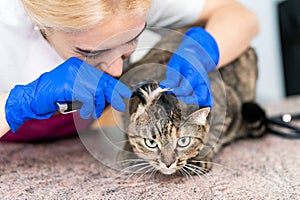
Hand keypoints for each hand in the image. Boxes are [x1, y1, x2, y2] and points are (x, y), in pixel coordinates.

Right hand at [5, 57, 131, 131]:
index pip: (102, 75)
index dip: (115, 86)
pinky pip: (86, 97)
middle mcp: (76, 67)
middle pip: (102, 83)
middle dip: (112, 96)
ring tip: (91, 112)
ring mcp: (72, 74)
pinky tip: (85, 112)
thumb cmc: (54, 94)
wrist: (33, 97)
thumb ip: (89, 86)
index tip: (125, 93)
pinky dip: (88, 107)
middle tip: (120, 105)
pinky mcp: (68, 84)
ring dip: (97, 105)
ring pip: (96, 91)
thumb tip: (108, 93)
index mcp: (79, 65)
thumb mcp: (75, 87)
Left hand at [160, 27, 218, 107]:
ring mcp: (206, 87)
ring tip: (183, 99)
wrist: (195, 56)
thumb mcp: (175, 64)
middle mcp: (203, 81)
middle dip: (186, 100)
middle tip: (177, 96)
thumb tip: (164, 86)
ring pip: (206, 101)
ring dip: (194, 103)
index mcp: (194, 73)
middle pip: (200, 97)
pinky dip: (202, 106)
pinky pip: (208, 101)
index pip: (185, 89)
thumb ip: (172, 77)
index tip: (169, 91)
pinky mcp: (207, 91)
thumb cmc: (184, 61)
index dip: (176, 92)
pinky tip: (193, 107)